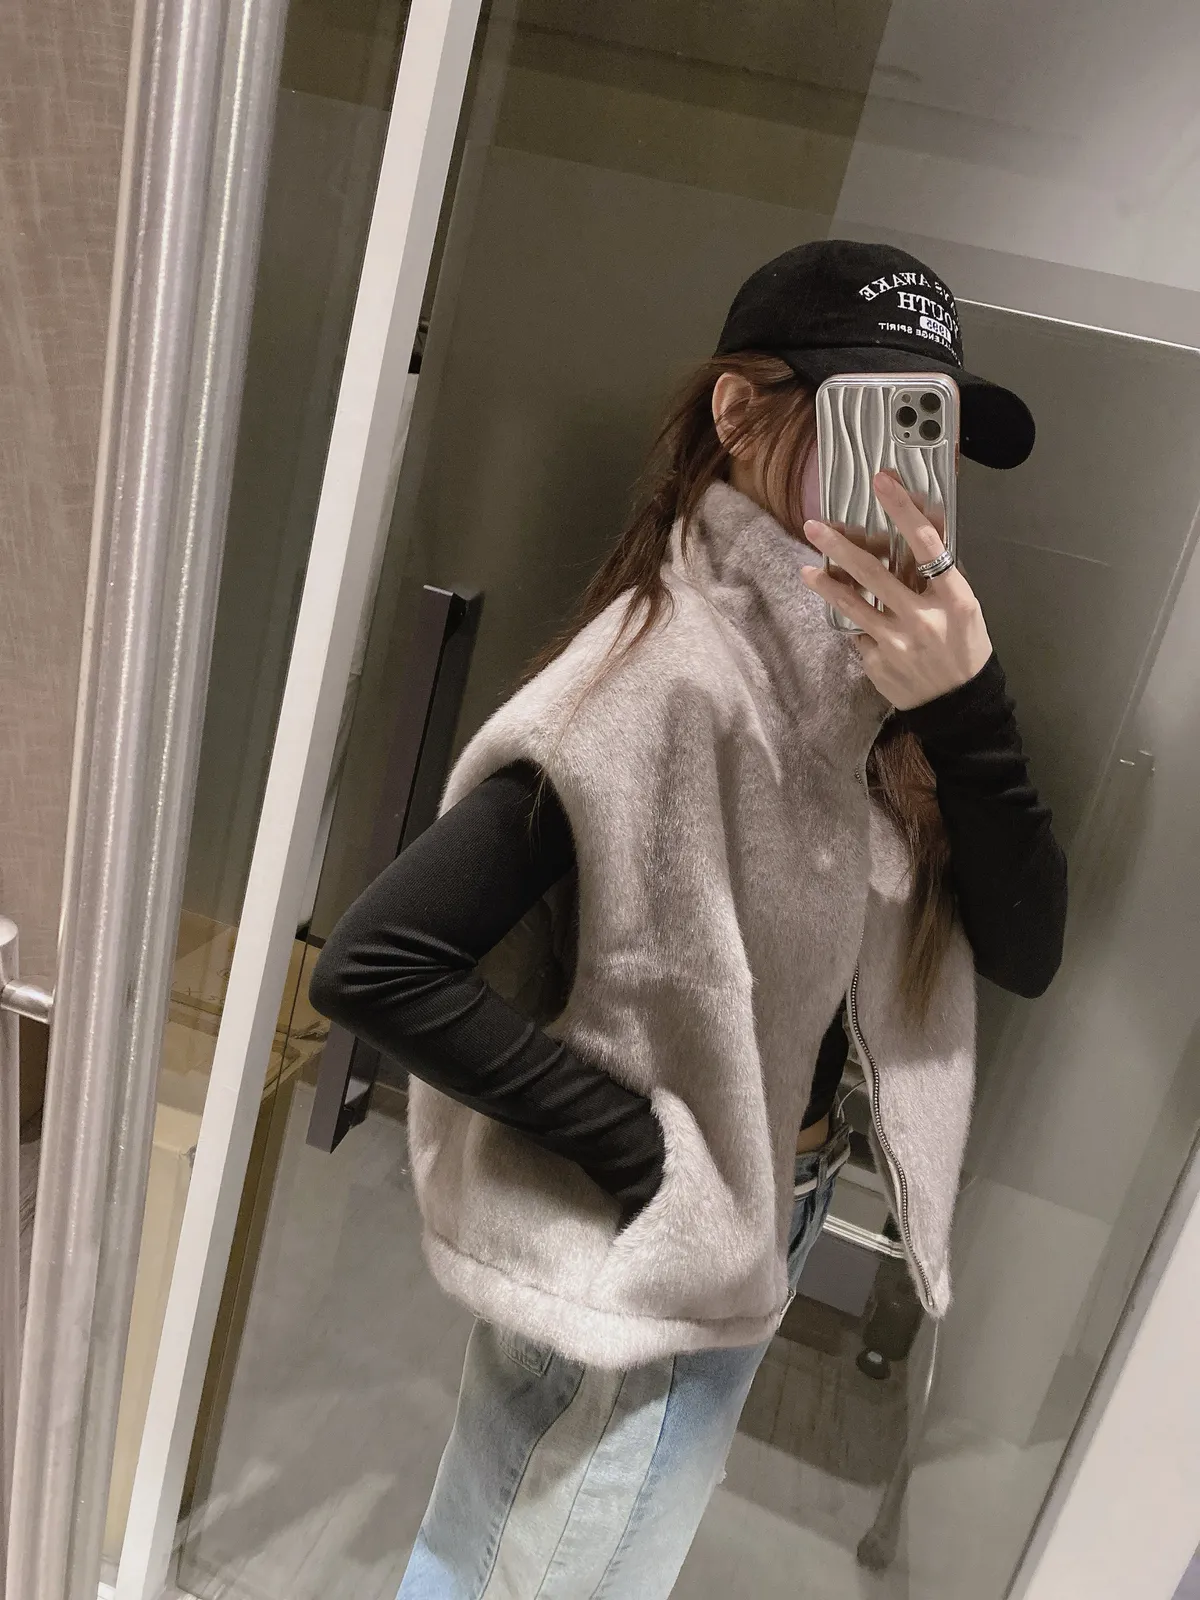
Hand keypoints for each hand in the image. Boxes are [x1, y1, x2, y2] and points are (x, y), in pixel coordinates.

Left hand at [799, 471, 991, 710]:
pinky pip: (858, 631)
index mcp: (954, 598)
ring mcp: (896, 642)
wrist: (958, 704)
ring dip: (827, 583)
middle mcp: (923, 618)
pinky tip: (841, 608)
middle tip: (814, 525)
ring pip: (854, 604)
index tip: (883, 482)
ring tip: (807, 569)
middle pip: (875, 573)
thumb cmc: (964, 647)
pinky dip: (850, 618)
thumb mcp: (964, 608)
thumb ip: (939, 576)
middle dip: (842, 546)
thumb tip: (915, 527)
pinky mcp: (877, 661)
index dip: (903, 510)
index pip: (927, 545)